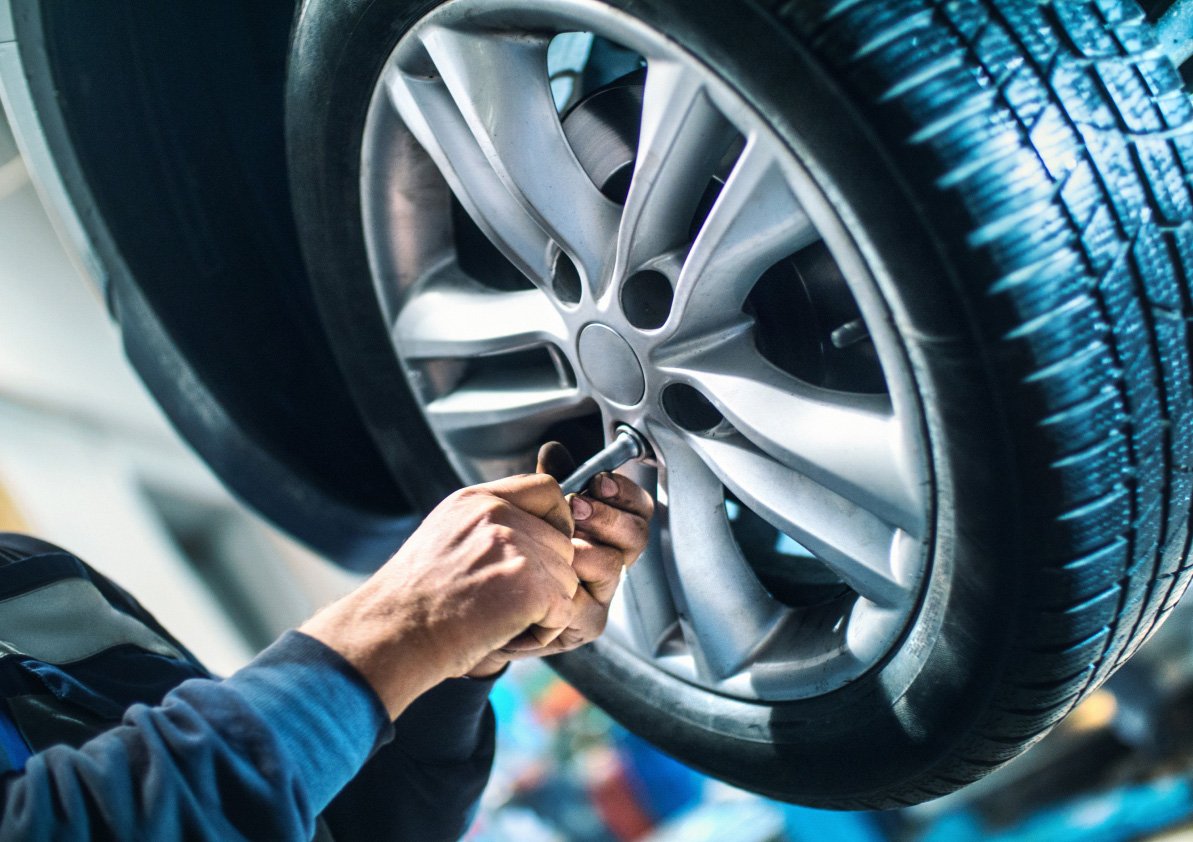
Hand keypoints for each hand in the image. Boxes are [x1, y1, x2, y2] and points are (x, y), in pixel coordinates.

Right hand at [300, 472, 579, 718]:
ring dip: (544, 607)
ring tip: (499, 618)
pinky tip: (507, 633)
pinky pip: (564, 608)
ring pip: (567, 578)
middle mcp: (498, 515)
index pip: (548, 490)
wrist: (393, 634)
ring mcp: (515, 548)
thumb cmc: (414, 598)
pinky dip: (543, 630)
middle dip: (545, 578)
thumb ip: (488, 521)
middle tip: (504, 602)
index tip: (537, 553)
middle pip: (563, 542)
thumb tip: (529, 525)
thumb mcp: (445, 534)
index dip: (555, 523)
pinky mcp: (530, 585)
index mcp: (478, 500)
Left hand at [467, 442, 653, 676]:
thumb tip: (555, 451)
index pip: (639, 508)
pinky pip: (587, 599)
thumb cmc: (520, 554)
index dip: (625, 492)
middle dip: (607, 515)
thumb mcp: (536, 512)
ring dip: (582, 546)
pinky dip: (565, 581)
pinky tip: (545, 573)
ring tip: (557, 541)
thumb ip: (552, 482)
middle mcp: (612, 561)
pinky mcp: (588, 622)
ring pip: (612, 563)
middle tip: (577, 506)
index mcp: (608, 531)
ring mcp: (603, 593)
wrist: (490, 603)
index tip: (598, 481)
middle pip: (637, 534)